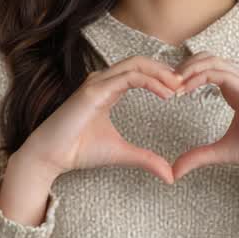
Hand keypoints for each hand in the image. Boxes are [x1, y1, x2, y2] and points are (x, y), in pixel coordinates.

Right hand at [0, 56, 180, 224]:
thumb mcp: (121, 154)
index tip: (181, 91)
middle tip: (187, 84)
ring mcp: (96, 83)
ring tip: (179, 87)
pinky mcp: (93, 91)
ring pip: (135, 65)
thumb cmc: (79, 152)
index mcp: (108, 89)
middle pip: (140, 62)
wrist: (51, 157)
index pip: (140, 72)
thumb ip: (146, 159)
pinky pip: (127, 78)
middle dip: (165, 70)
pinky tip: (166, 94)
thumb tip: (170, 175)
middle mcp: (102, 81)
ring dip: (160, 73)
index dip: (162, 77)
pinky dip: (149, 82)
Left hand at [171, 53, 238, 205]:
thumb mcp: (221, 152)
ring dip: (187, 70)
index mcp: (235, 88)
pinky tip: (184, 90)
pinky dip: (199, 78)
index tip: (167, 92)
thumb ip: (198, 157)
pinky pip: (219, 74)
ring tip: (171, 85)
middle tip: (163, 84)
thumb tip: (174, 171)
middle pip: (206, 58)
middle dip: (182, 67)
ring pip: (211, 61)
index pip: (205, 67)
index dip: (184, 75)